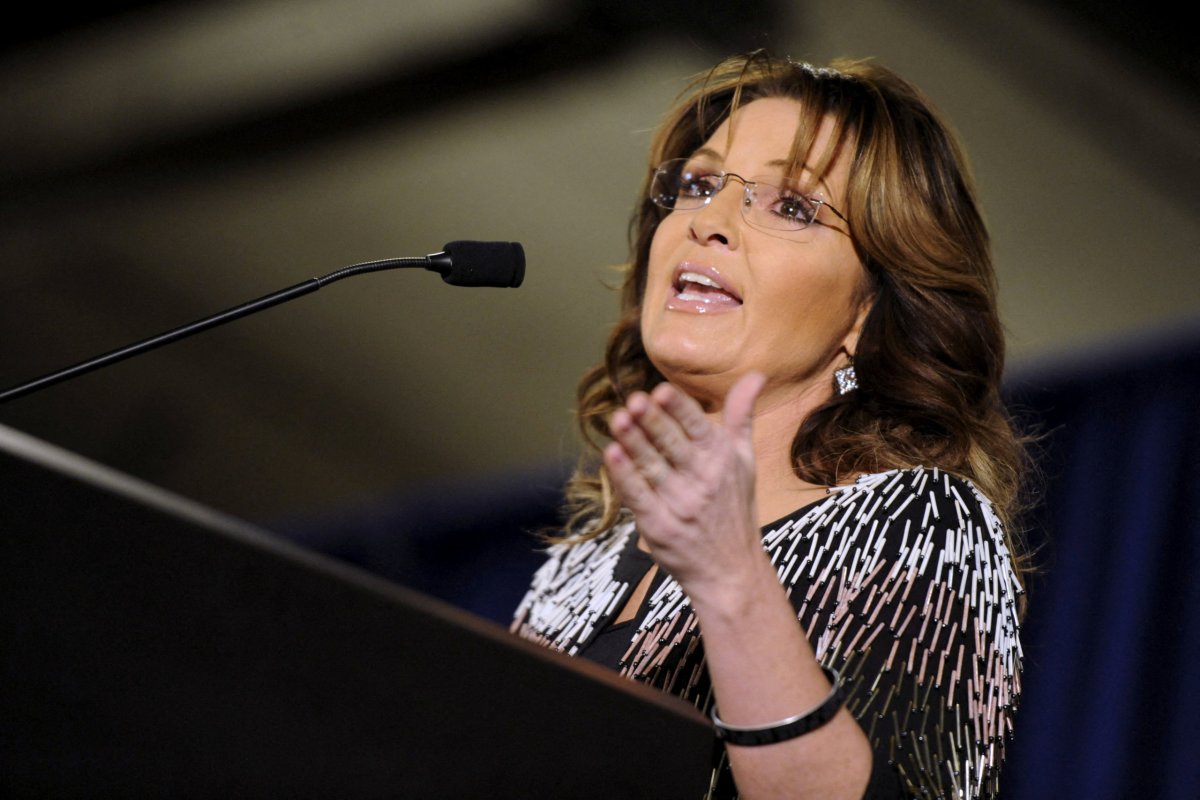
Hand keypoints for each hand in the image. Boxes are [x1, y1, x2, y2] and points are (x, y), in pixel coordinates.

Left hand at [603, 371, 767, 590]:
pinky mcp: (659, 525)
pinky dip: (624, 476)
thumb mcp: (745, 459)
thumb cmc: (734, 507)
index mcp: (722, 458)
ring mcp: (680, 504)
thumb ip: (742, 415)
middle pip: (672, 445)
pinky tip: (611, 455)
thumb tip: (756, 374)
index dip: (678, 409)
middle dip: (653, 422)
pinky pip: (638, 496)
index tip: (660, 391)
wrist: (730, 569)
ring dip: (633, 443)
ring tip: (617, 420)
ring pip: (652, 467)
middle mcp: (703, 479)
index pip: (698, 427)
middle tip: (634, 401)